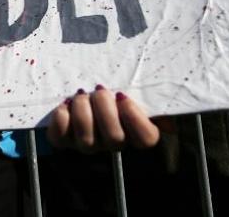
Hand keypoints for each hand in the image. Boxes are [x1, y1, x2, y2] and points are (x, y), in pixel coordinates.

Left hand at [47, 85, 163, 151]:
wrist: (84, 84)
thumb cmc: (116, 86)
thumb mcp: (139, 87)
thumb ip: (154, 98)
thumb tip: (168, 121)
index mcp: (136, 131)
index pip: (146, 139)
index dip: (135, 118)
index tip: (123, 95)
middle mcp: (112, 142)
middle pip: (114, 139)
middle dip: (104, 109)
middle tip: (99, 89)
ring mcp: (88, 143)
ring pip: (87, 142)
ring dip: (83, 111)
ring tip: (81, 94)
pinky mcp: (64, 138)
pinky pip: (60, 138)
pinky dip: (61, 119)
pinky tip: (65, 104)